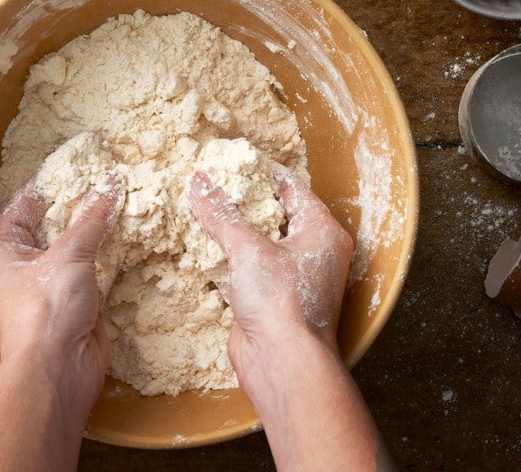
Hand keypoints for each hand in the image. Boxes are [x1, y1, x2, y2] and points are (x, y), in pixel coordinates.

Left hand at [0, 173, 121, 471]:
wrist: (58, 372)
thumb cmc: (46, 310)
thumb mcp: (68, 255)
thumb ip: (92, 218)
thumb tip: (111, 183)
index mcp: (1, 251)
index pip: (23, 205)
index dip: (48, 182)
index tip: (72, 160)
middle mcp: (20, 266)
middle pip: (51, 224)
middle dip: (77, 203)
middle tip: (102, 175)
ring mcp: (48, 286)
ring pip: (74, 247)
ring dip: (95, 228)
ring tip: (120, 197)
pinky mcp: (74, 302)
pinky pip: (92, 268)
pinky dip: (107, 252)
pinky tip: (127, 231)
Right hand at [188, 169, 393, 471]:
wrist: (282, 362)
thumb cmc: (282, 302)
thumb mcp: (248, 248)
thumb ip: (221, 214)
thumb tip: (198, 182)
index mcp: (322, 231)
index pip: (292, 189)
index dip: (264, 171)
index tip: (237, 157)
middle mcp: (312, 252)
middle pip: (274, 214)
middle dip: (244, 200)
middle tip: (215, 180)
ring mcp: (291, 278)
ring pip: (259, 243)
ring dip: (233, 230)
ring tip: (204, 208)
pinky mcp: (270, 299)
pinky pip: (247, 269)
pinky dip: (227, 258)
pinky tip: (202, 247)